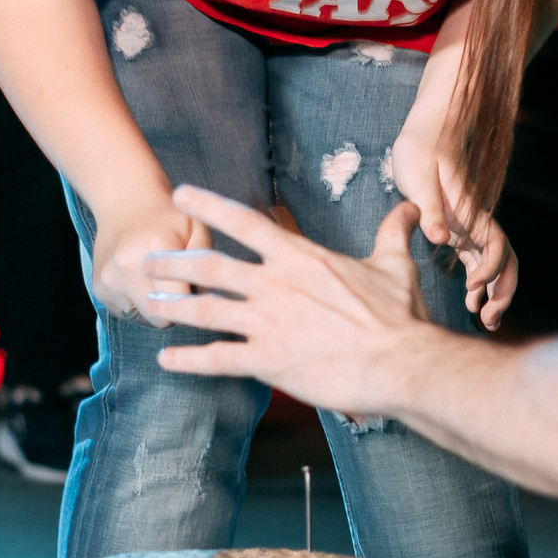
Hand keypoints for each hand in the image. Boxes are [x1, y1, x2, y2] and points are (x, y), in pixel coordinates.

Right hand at [91, 198, 209, 325]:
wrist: (125, 201)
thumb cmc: (169, 217)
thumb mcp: (196, 226)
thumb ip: (206, 260)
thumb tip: (207, 298)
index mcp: (155, 247)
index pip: (179, 302)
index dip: (192, 302)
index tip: (194, 290)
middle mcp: (126, 264)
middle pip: (158, 318)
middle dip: (172, 309)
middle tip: (177, 287)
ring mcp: (108, 278)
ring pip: (142, 317)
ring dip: (153, 306)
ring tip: (156, 280)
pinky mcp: (98, 288)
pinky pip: (126, 312)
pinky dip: (136, 303)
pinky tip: (140, 280)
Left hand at [150, 186, 441, 418]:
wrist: (400, 363)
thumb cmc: (398, 316)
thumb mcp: (395, 266)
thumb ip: (391, 234)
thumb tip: (409, 209)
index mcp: (299, 258)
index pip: (244, 222)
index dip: (208, 206)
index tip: (181, 195)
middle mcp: (275, 285)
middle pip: (210, 267)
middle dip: (174, 262)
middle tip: (148, 259)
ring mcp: (268, 323)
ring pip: (205, 310)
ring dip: (173, 306)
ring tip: (148, 303)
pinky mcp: (269, 361)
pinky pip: (218, 359)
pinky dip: (188, 360)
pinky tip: (166, 360)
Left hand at [387, 119, 518, 330]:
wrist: (428, 130)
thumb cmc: (420, 149)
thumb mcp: (418, 176)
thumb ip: (430, 208)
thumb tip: (440, 237)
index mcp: (470, 211)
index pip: (496, 245)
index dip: (491, 269)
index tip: (473, 288)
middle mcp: (475, 222)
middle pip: (505, 260)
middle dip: (503, 292)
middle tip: (489, 321)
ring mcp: (469, 226)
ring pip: (495, 264)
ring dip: (495, 292)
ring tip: (485, 321)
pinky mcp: (459, 229)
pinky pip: (478, 261)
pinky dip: (481, 283)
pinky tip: (473, 302)